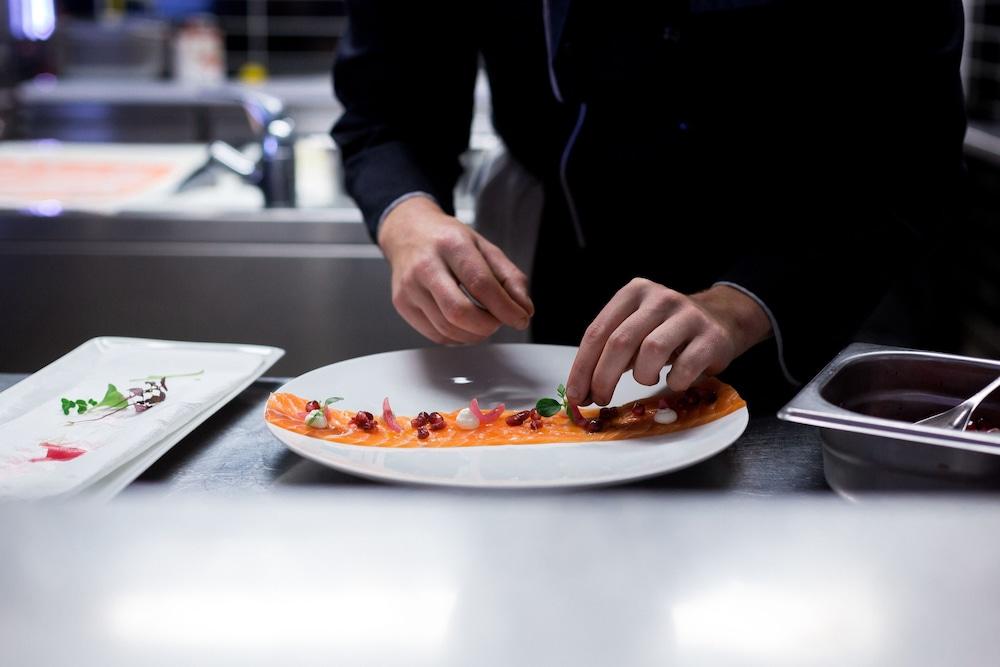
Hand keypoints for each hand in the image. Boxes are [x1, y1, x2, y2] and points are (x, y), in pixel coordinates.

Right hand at [379, 196, 533, 343]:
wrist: (408, 232)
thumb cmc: (447, 240)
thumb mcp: (484, 247)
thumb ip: (509, 277)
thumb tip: (523, 309)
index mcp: (451, 244)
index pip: (481, 284)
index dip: (505, 308)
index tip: (520, 318)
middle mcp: (426, 265)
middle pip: (459, 312)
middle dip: (487, 326)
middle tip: (498, 321)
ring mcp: (409, 287)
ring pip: (447, 329)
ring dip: (474, 334)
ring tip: (483, 322)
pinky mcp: (402, 304)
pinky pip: (435, 335)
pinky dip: (457, 337)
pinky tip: (464, 325)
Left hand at [565, 279, 771, 405]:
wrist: (721, 320)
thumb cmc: (668, 331)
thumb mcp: (636, 329)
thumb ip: (610, 351)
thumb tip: (583, 390)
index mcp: (633, 293)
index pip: (597, 332)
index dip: (582, 367)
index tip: (575, 394)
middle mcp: (659, 298)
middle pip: (620, 342)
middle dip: (603, 378)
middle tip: (599, 399)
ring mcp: (688, 315)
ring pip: (651, 351)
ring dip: (642, 376)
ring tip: (647, 379)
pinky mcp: (711, 337)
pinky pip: (684, 368)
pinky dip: (673, 382)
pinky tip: (673, 379)